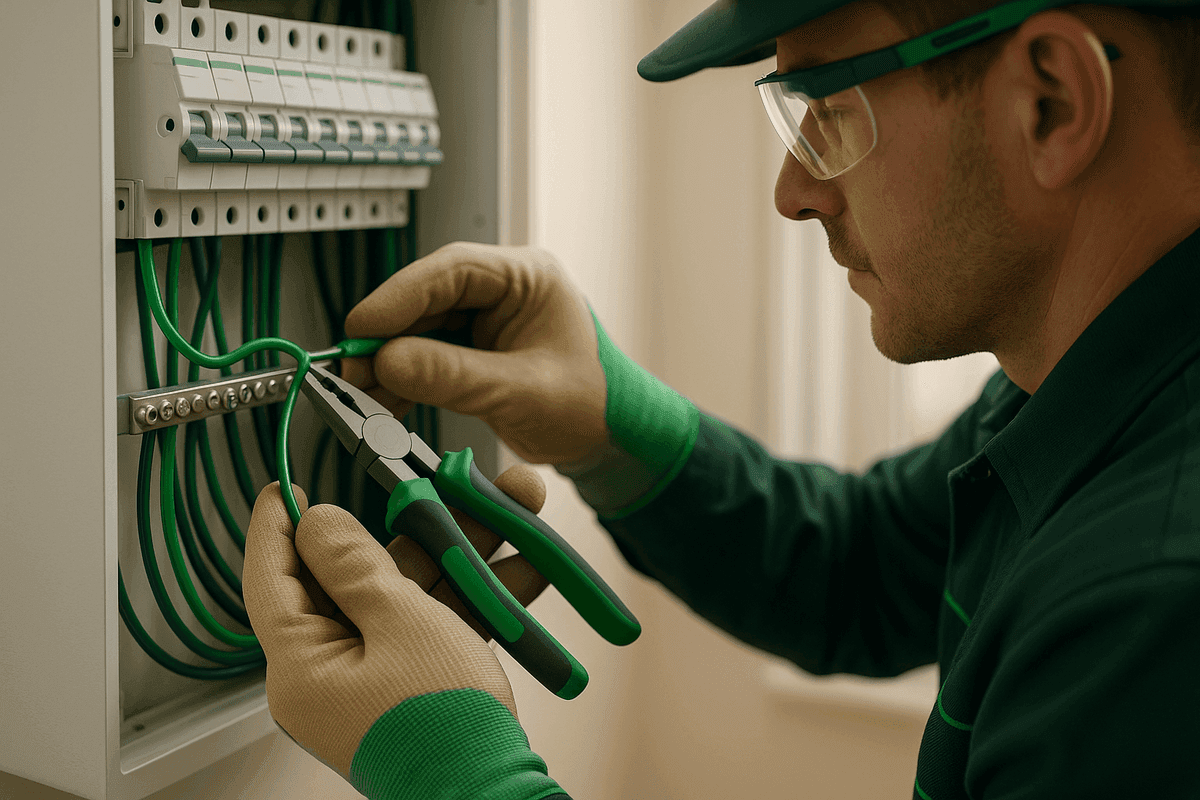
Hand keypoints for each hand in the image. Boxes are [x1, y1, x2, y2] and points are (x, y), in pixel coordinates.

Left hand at [242, 466, 563, 798]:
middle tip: (436, 484)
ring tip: (510, 510)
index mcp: (301, 666)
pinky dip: (475, 596)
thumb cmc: (442, 727)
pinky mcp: (418, 686)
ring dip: (462, 555)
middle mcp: (330, 674)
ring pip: (410, 596)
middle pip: (358, 579)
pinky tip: (523, 564)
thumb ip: (357, 566)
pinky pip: (437, 625)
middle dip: (414, 527)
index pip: (271, 580)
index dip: (277, 526)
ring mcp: (377, 680)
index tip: (283, 486)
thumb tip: (319, 524)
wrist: (495, 797)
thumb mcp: (401, 624)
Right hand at [341, 242, 608, 466]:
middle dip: (387, 336)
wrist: (611, 438)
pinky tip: (383, 405)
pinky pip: (426, 356)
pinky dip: (403, 381)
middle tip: (351, 369)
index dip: (400, 296)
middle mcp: (502, 289)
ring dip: (389, 363)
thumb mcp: (522, 391)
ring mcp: (485, 319)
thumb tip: (389, 363)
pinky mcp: (473, 350)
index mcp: (527, 276)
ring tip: (360, 395)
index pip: (453, 270)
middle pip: (427, 299)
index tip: (362, 327)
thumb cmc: (592, 404)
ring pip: (420, 329)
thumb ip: (455, 376)